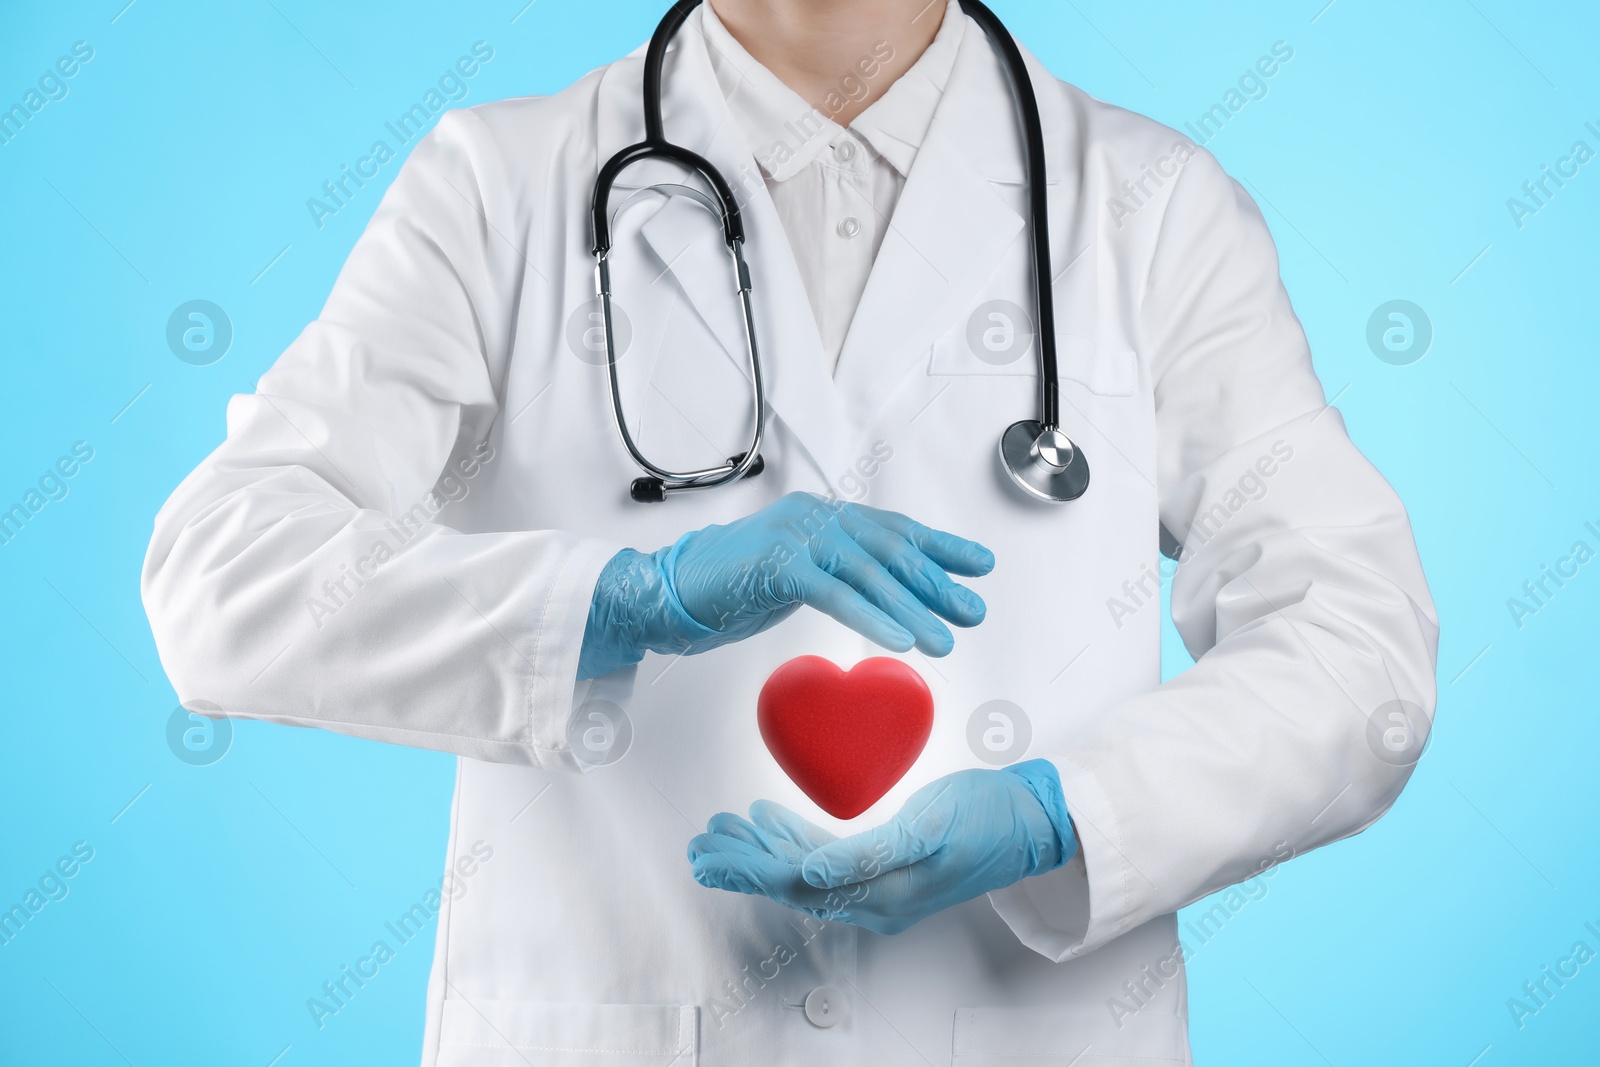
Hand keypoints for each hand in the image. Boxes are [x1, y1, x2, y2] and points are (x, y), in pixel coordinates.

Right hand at [578, 492, 993, 677]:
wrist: (669, 590)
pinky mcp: (778, 566)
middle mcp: (814, 518)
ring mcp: (795, 537)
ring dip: (912, 609)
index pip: (893, 529)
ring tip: (944, 640)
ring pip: (869, 573)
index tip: (979, 565)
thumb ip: (836, 573)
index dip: (940, 546)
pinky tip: (900, 640)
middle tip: (972, 611)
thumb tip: (888, 593)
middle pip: (890, 550)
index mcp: (822, 516)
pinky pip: (836, 594)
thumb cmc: (731, 588)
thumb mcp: (797, 574)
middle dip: (937, 582)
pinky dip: (872, 618)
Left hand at [687, 760, 1075, 933]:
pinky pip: (827, 863)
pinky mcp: (887, 868)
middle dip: (742, 864)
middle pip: (792, 884)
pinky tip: (771, 823)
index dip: (749, 866)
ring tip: (722, 833)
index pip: (797, 884)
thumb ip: (868, 854)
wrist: (1031, 821)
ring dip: (760, 852)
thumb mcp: (930, 828)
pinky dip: (792, 843)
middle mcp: (876, 899)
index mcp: (883, 894)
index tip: (712, 850)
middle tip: (700, 845)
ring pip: (804, 874)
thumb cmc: (988, 817)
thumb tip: (812, 874)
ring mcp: (881, 887)